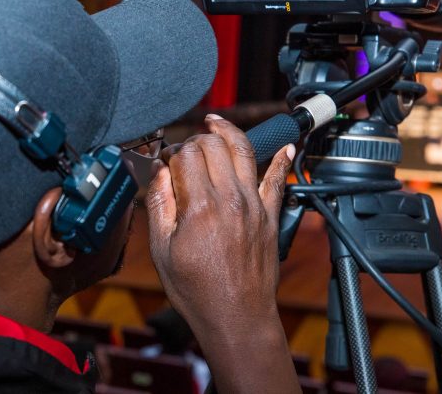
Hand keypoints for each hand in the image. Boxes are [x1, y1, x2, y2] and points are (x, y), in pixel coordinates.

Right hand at [146, 115, 299, 392]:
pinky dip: (281, 159)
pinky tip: (284, 145)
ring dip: (229, 132)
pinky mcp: (270, 216)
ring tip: (217, 123)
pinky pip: (278, 179)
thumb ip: (160, 205)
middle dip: (197, 139)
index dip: (173, 151)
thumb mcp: (162, 251)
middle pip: (215, 146)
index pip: (187, 155)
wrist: (237, 317)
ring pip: (245, 151)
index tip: (167, 161)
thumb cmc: (196, 291)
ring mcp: (254, 206)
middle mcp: (230, 200)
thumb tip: (158, 172)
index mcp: (200, 208)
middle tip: (187, 149)